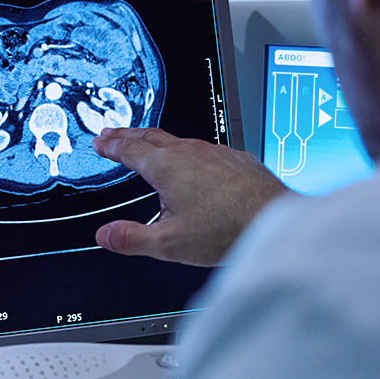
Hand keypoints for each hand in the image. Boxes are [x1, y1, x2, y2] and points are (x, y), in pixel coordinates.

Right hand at [92, 127, 288, 265]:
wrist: (278, 221)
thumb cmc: (228, 230)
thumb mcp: (169, 243)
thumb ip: (132, 239)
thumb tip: (105, 236)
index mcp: (165, 167)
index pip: (129, 149)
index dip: (111, 145)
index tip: (101, 142)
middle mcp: (188, 152)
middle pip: (150, 136)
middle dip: (128, 135)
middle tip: (113, 134)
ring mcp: (215, 152)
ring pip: (178, 140)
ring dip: (157, 141)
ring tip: (149, 146)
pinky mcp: (236, 158)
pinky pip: (205, 149)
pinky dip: (189, 151)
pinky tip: (195, 163)